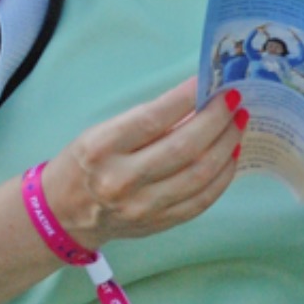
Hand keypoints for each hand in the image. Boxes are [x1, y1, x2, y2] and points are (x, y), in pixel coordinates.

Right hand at [38, 76, 247, 248]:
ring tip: (239, 122)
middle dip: (217, 120)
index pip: (154, 119)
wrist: (64, 214)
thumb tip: (198, 99)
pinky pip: (200, 201)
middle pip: (183, 148)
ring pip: (198, 176)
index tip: (210, 79)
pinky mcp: (158, 224)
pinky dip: (222, 177)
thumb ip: (147, 119)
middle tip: (235, 99)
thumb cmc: (87, 160)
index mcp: (103, 148)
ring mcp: (142, 208)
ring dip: (226, 145)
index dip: (187, 97)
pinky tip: (231, 155)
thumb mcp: (104, 131)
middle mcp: (122, 181)